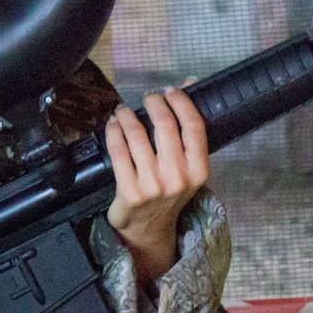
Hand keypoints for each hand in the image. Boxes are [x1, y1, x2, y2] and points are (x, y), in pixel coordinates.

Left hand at [105, 86, 209, 282]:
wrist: (149, 229)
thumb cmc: (170, 191)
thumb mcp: (187, 165)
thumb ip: (189, 128)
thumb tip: (189, 83)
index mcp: (199, 170)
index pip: (193, 126)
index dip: (181, 102)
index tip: (170, 91)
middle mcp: (178, 178)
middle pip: (164, 126)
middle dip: (153, 103)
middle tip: (147, 99)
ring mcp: (153, 186)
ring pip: (137, 135)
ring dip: (127, 116)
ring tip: (123, 111)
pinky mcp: (129, 191)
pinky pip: (118, 151)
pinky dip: (114, 132)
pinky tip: (113, 125)